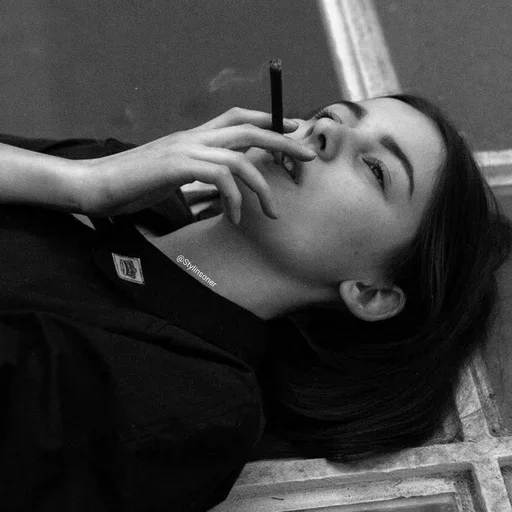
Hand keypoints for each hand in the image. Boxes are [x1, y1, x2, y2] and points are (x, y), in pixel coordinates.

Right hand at [78, 107, 315, 222]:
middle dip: (283, 141)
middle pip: (249, 128)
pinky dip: (233, 199)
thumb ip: (197, 172)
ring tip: (271, 211)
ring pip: (240, 155)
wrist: (96, 185)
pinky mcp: (177, 167)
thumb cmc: (133, 183)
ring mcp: (185, 149)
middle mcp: (193, 137)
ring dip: (262, 185)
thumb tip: (222, 184)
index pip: (237, 117)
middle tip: (307, 158)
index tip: (292, 129)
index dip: (268, 120)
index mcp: (193, 136)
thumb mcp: (172, 174)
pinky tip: (235, 219)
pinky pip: (220, 176)